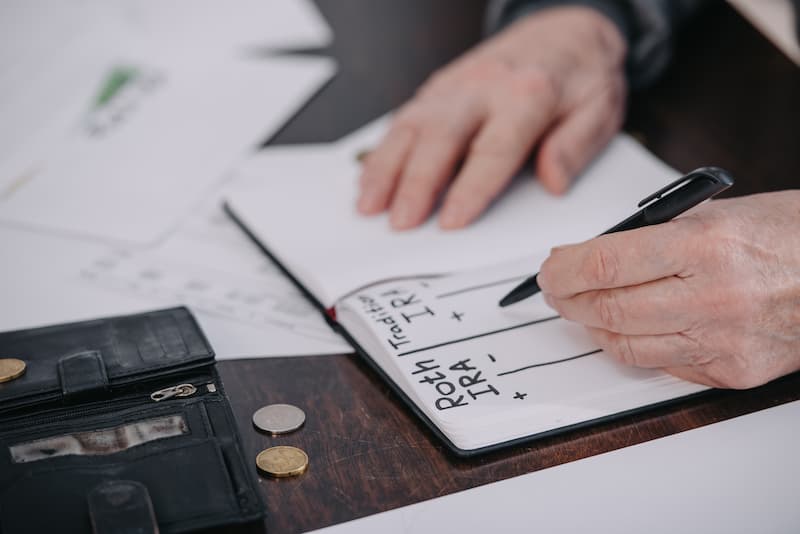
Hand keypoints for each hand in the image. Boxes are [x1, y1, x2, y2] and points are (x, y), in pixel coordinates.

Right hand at [357, 6, 626, 229]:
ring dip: (386, 167)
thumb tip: (553, 182)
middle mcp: (485, 86)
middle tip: (401, 222)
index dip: (471, 188)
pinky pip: (404, 118)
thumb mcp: (600, 109)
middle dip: (416, 182)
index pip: (494, 148)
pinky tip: (371, 177)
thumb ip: (576, 147)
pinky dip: (383, 150)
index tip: (452, 222)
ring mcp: (456, 84)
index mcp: (529, 94)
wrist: (564, 31)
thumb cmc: (580, 76)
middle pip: (440, 136)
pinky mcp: (439, 88)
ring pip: (411, 125)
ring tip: (369, 205)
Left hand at [537, 191, 799, 388]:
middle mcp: (713, 297)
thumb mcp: (717, 214)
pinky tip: (624, 329)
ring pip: (626, 345)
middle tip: (556, 290)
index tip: (551, 268)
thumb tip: (595, 257)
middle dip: (568, 299)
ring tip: (581, 309)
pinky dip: (632, 346)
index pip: (606, 264)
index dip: (565, 269)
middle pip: (608, 309)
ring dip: (592, 326)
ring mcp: (723, 341)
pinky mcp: (731, 372)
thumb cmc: (790, 236)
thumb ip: (654, 238)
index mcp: (706, 246)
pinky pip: (660, 365)